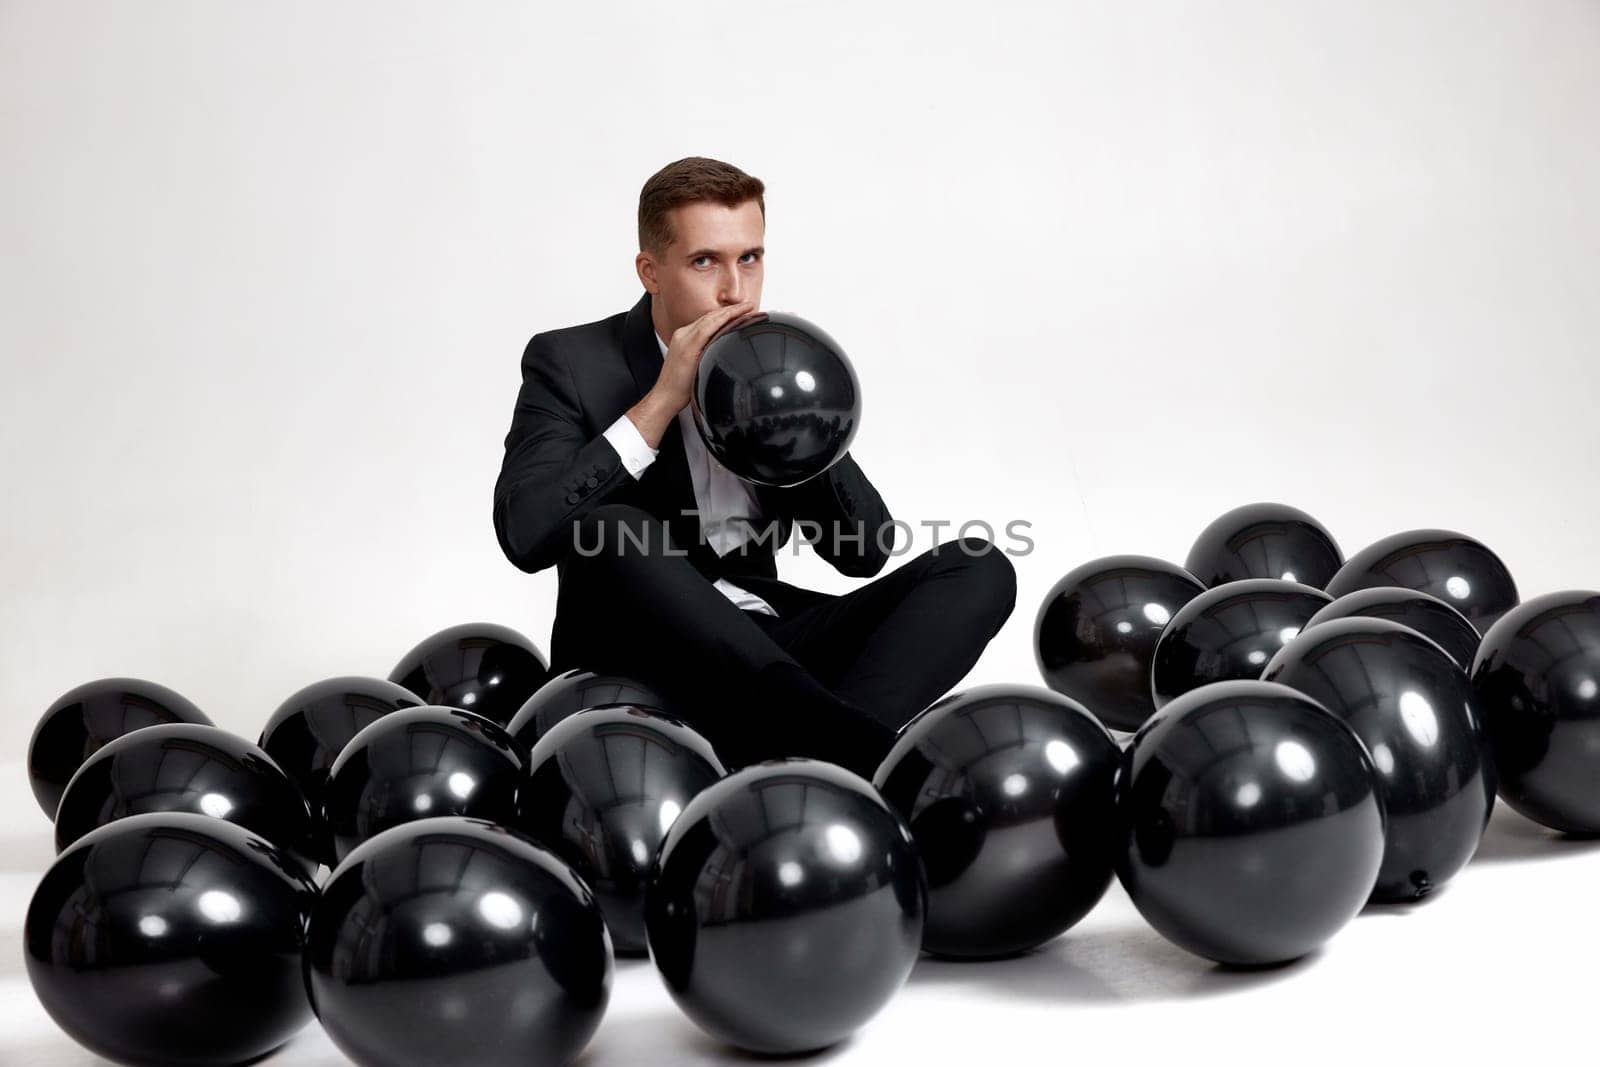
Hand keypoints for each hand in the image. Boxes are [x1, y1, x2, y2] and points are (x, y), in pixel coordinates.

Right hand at [626, 301, 757, 446]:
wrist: (665, 397)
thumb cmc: (680, 387)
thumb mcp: (696, 365)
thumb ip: (707, 354)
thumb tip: (723, 353)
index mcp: (685, 337)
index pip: (708, 320)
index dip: (726, 313)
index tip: (742, 310)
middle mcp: (683, 334)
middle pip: (710, 316)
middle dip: (731, 309)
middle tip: (749, 304)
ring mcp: (683, 339)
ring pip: (710, 319)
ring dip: (730, 312)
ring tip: (747, 308)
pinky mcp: (686, 347)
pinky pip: (706, 329)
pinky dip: (721, 321)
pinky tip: (734, 317)